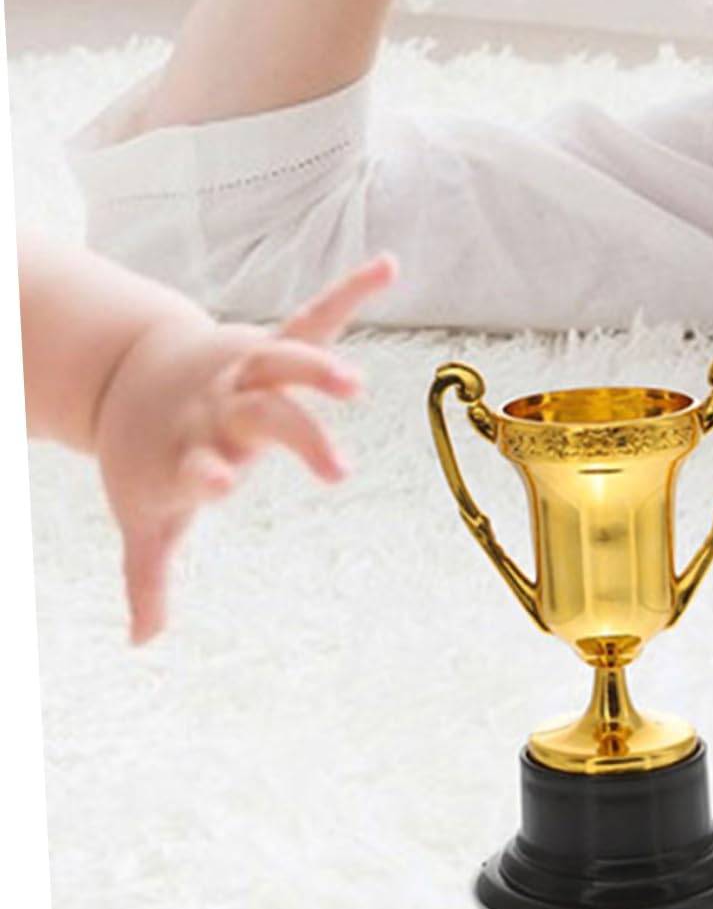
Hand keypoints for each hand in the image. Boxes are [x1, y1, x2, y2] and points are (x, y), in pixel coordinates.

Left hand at [94, 255, 396, 642]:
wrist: (126, 378)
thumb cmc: (147, 458)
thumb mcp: (145, 517)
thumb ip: (149, 576)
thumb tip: (143, 644)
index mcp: (188, 451)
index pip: (197, 464)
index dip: (203, 473)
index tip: (213, 482)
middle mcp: (220, 409)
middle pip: (263, 418)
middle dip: (300, 438)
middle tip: (338, 472)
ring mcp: (245, 374)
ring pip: (286, 364)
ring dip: (320, 370)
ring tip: (355, 384)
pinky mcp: (268, 349)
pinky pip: (316, 318)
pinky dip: (350, 292)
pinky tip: (390, 265)